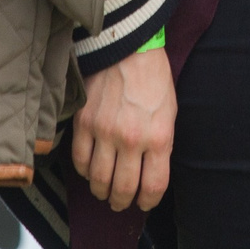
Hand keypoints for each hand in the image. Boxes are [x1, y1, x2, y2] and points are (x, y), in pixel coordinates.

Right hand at [71, 47, 175, 210]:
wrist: (128, 46)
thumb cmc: (153, 78)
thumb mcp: (169, 112)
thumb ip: (160, 145)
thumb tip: (150, 173)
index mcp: (158, 137)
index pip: (153, 186)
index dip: (148, 202)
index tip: (144, 202)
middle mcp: (131, 139)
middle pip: (124, 189)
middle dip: (122, 201)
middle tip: (121, 202)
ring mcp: (104, 131)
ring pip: (98, 180)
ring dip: (101, 191)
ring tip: (104, 191)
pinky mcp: (84, 122)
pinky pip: (80, 160)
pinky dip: (84, 171)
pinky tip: (90, 169)